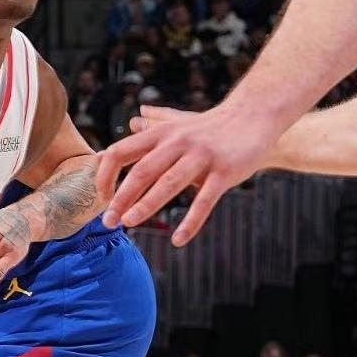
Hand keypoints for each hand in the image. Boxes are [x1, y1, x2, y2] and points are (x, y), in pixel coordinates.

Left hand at [97, 104, 281, 245]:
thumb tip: (133, 121)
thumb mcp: (179, 122)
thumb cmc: (211, 126)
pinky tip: (178, 240)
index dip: (106, 175)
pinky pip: (204, 201)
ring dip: (145, 206)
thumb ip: (154, 124)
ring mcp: (201, 156)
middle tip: (107, 221)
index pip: (121, 152)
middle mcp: (177, 143)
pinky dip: (191, 223)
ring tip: (128, 224)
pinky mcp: (224, 171)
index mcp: (162, 134)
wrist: (254, 116)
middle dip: (120, 198)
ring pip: (168, 184)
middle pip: (141, 171)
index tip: (102, 197)